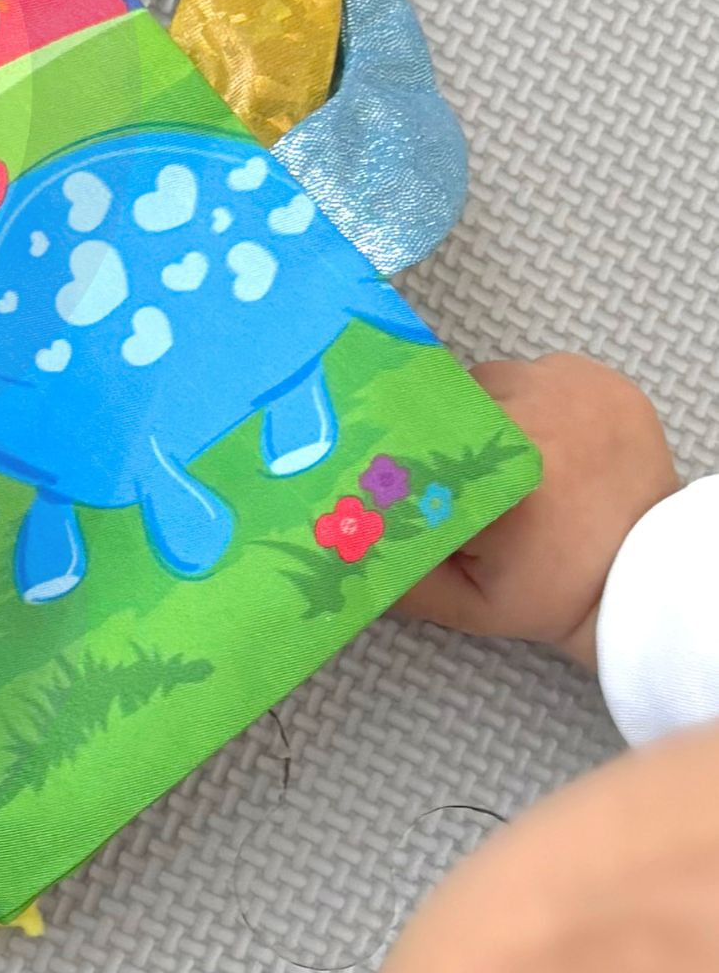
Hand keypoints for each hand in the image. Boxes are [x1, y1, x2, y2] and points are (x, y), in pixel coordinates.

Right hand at [395, 355, 676, 669]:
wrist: (646, 577)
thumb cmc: (550, 590)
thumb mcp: (462, 600)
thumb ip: (395, 573)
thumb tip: (327, 543)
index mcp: (503, 466)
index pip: (413, 434)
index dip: (391, 453)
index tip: (383, 478)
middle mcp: (538, 412)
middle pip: (447, 402)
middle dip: (438, 435)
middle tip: (446, 477)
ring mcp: (574, 387)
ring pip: (488, 381)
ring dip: (480, 414)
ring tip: (493, 459)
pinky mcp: (599, 378)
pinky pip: (534, 373)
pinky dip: (525, 400)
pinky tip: (536, 440)